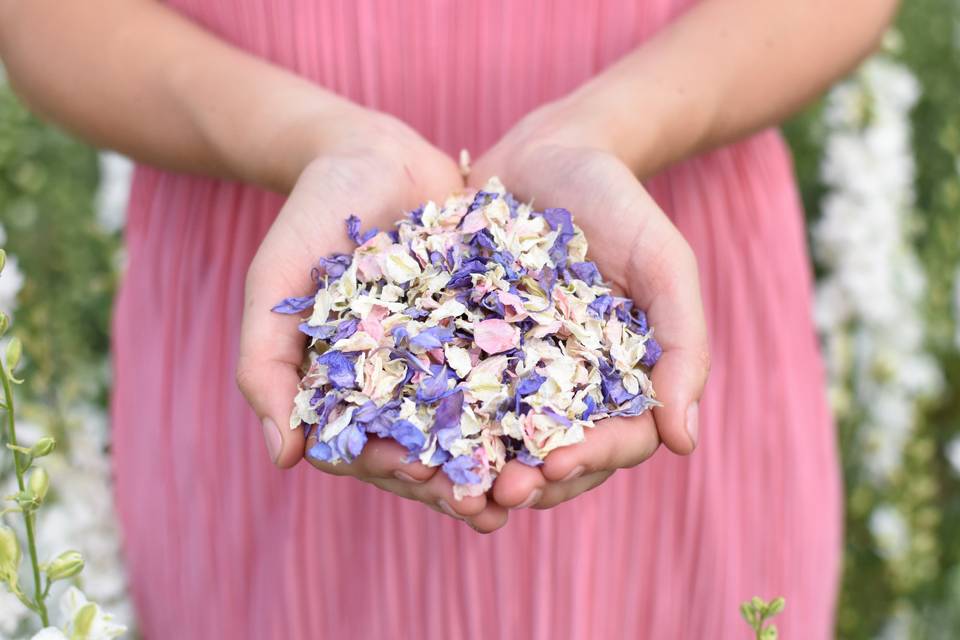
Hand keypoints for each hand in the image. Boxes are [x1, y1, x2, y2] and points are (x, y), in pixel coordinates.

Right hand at [236, 111, 507, 531]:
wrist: (371, 154)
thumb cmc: (310, 217)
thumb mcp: (275, 284)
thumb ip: (265, 364)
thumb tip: (282, 458)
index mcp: (347, 387)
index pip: (368, 451)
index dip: (397, 474)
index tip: (427, 484)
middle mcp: (400, 383)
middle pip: (429, 449)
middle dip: (459, 481)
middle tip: (494, 506)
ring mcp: (447, 356)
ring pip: (477, 421)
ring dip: (503, 456)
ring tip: (536, 482)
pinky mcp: (488, 325)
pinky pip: (514, 367)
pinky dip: (536, 396)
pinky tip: (568, 415)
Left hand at [469, 103, 709, 509]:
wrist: (552, 152)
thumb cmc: (620, 204)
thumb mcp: (664, 264)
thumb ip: (683, 345)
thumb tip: (683, 443)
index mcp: (621, 378)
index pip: (616, 441)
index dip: (587, 462)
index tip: (553, 470)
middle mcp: (568, 385)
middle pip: (553, 454)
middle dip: (525, 481)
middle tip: (491, 498)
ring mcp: (515, 369)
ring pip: (499, 437)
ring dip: (477, 469)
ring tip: (447, 486)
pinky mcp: (466, 345)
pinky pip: (451, 391)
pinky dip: (435, 420)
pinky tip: (406, 436)